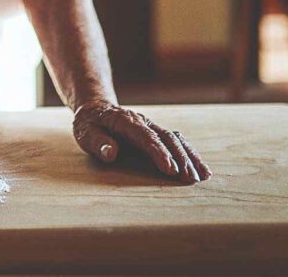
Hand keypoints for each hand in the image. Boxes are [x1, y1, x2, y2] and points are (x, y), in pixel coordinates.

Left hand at [73, 100, 210, 183]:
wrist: (96, 108)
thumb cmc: (89, 124)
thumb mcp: (85, 132)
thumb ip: (98, 142)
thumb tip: (111, 153)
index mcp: (125, 121)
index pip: (145, 137)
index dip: (159, 153)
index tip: (170, 169)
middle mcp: (143, 122)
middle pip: (166, 138)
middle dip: (180, 158)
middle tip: (190, 179)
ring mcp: (152, 127)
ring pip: (176, 139)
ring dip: (189, 157)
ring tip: (202, 176)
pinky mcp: (157, 133)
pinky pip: (177, 142)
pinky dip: (190, 154)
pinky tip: (202, 169)